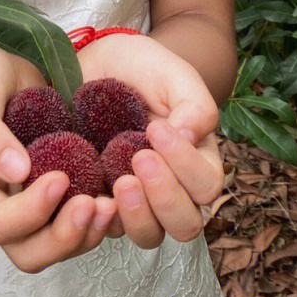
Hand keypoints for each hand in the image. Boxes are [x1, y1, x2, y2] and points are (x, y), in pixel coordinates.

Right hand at [0, 44, 120, 273]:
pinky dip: (98, 217)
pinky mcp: (56, 190)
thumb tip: (16, 171)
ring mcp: (29, 201)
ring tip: (111, 203)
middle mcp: (0, 203)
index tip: (60, 177)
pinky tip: (117, 193)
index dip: (31, 212)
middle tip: (95, 205)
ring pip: (57, 244)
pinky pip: (77, 220)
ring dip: (87, 232)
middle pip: (29, 252)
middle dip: (65, 237)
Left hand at [77, 33, 224, 249]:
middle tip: (139, 159)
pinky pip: (105, 227)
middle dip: (166, 198)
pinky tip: (90, 193)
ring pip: (149, 235)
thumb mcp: (172, 74)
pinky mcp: (100, 199)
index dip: (186, 166)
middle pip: (185, 223)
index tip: (156, 130)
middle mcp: (171, 187)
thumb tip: (191, 137)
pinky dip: (101, 217)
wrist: (94, 61)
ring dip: (138, 216)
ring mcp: (136, 198)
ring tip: (119, 182)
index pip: (207, 185)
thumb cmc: (140, 67)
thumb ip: (194, 104)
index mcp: (197, 160)